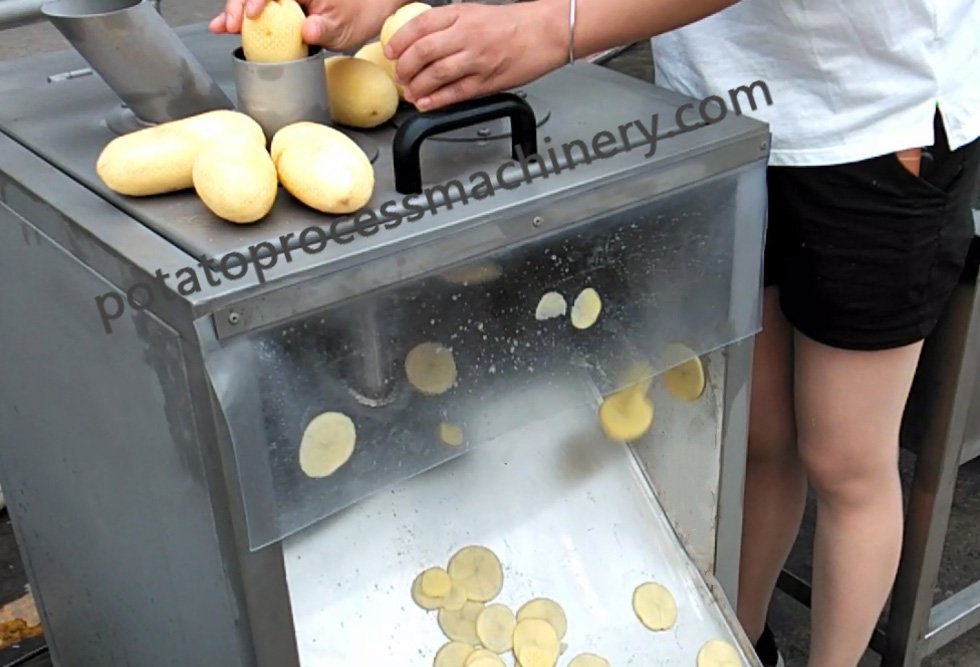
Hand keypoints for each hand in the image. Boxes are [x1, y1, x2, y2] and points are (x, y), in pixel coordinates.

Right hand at [209, 0, 395, 51]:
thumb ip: (324, 28)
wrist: (369, 9)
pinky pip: (260, 8)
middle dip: (238, 5)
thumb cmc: (359, 13)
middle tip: (229, 25)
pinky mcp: (283, 7)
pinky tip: (228, 27)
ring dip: (235, 11)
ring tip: (222, 27)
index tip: (251, 15)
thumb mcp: (344, 25)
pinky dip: (243, 17)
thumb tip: (307, 31)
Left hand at [384, 1, 567, 110]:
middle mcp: (467, 35)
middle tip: (399, 75)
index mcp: (461, 14)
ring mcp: (477, 59)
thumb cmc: (513, 25)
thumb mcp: (475, 13)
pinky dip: (436, 100)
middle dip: (404, 67)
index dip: (399, 40)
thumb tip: (421, 41)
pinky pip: (455, 92)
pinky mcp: (488, 81)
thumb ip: (448, 25)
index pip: (420, 25)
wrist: (546, 33)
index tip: (391, 51)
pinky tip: (426, 103)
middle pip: (423, 52)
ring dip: (417, 86)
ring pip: (436, 74)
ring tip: (410, 91)